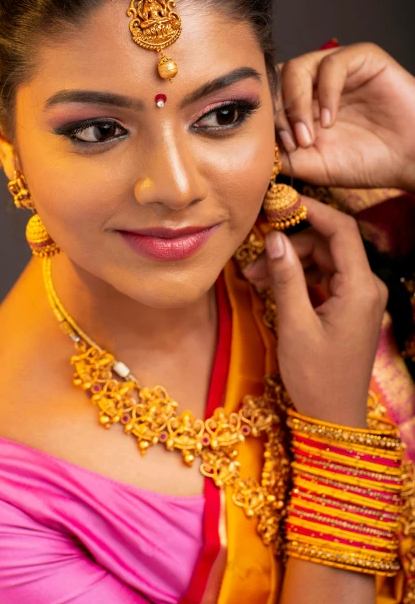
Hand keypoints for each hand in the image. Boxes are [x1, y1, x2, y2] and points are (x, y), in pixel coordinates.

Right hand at [242, 196, 387, 426]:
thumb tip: (275, 238)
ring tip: (253, 277)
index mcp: (361, 288)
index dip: (311, 210)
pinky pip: (322, 279)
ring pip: (321, 261)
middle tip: (254, 256)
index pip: (341, 230)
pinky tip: (269, 285)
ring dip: (289, 263)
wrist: (333, 418)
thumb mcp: (295, 324)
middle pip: (327, 244)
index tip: (280, 202)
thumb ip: (286, 277)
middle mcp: (366, 287)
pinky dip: (296, 279)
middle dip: (290, 244)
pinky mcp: (347, 308)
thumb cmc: (316, 377)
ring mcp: (358, 298)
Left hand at [275, 42, 414, 191]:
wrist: (408, 161)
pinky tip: (331, 120)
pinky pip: (332, 63)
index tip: (279, 148)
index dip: (265, 119)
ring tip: (312, 135)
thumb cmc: (363, 163)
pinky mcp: (363, 59)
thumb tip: (248, 143)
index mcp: (298, 103)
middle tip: (295, 141)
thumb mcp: (310, 165)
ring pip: (297, 67)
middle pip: (275, 78)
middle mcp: (313, 82)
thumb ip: (279, 152)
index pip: (266, 95)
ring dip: (298, 103)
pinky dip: (326, 92)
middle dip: (278, 111)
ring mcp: (336, 69)